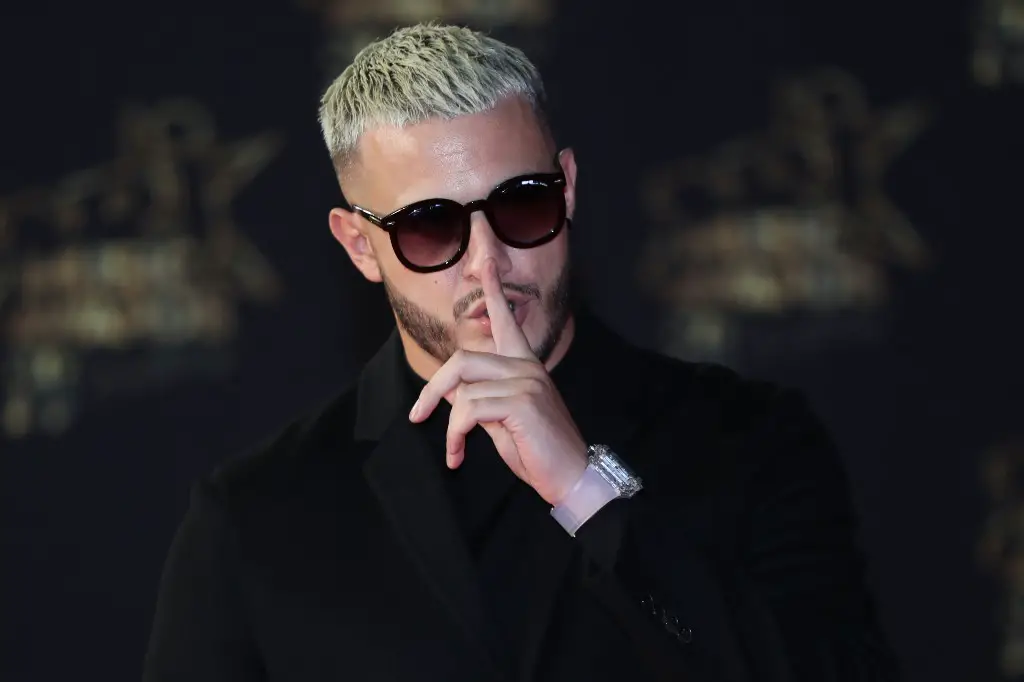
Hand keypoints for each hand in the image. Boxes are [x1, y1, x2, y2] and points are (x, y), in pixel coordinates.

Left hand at [408, 258, 587, 505]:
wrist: (570, 477)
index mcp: (525, 365)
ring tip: (454, 450)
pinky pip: (470, 410)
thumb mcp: (501, 422)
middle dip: (433, 390)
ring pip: (464, 390)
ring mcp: (526, 381)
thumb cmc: (537, 451)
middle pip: (462, 361)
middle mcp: (526, 366)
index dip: (495, 292)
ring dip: (449, 426)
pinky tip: (459, 455)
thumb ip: (478, 401)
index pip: (508, 321)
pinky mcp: (522, 402)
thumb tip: (448, 390)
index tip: (489, 265)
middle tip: (418, 416)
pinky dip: (456, 435)